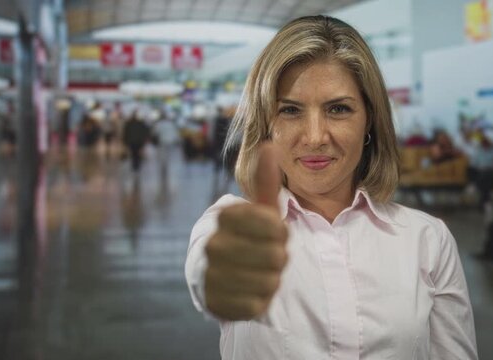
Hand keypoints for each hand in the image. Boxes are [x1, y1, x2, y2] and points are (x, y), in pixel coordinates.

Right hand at [204, 143, 287, 320]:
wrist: (211, 272)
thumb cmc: (244, 236)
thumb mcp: (256, 209)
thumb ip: (265, 181)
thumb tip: (269, 145)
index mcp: (225, 217)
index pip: (274, 225)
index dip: (280, 231)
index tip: (273, 232)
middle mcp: (213, 244)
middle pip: (276, 256)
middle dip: (279, 257)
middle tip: (268, 255)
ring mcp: (212, 276)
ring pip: (270, 282)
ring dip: (272, 279)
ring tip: (259, 272)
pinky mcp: (216, 304)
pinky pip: (258, 305)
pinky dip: (260, 300)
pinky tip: (249, 290)